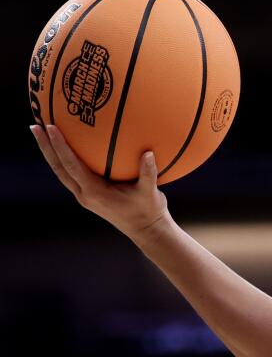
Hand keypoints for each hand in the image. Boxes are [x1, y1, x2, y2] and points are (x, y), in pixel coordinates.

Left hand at [30, 124, 170, 239]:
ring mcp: (84, 196)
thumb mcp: (151, 193)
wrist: (146, 230)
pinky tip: (65, 147)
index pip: (71, 166)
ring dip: (50, 153)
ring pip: (61, 172)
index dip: (60, 146)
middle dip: (45, 147)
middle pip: (58, 168)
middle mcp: (84, 194)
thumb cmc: (149, 212)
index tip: (51, 127)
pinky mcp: (88, 195)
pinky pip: (71, 174)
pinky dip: (64, 159)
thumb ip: (148, 173)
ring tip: (42, 133)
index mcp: (95, 193)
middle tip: (35, 126)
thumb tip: (149, 153)